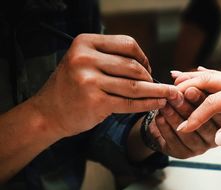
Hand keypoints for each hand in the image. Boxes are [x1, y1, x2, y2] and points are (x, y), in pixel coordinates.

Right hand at [30, 34, 178, 137]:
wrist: (47, 113)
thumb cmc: (70, 88)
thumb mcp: (83, 62)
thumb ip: (110, 59)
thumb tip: (145, 66)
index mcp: (85, 43)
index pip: (127, 44)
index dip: (143, 57)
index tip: (149, 69)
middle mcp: (85, 59)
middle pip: (133, 66)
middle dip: (151, 77)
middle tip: (160, 86)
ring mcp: (89, 81)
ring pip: (135, 85)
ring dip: (157, 91)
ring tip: (170, 95)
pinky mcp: (96, 102)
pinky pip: (130, 103)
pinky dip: (147, 104)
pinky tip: (158, 104)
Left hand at [147, 86, 220, 158]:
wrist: (170, 127)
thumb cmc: (186, 108)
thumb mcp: (194, 97)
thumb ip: (193, 87)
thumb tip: (179, 74)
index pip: (216, 112)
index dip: (202, 101)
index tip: (190, 89)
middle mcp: (214, 138)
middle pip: (202, 124)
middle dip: (186, 108)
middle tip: (175, 95)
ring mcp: (199, 149)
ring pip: (188, 134)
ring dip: (175, 117)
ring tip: (165, 104)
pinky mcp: (184, 154)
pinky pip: (174, 142)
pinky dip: (166, 129)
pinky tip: (159, 117)